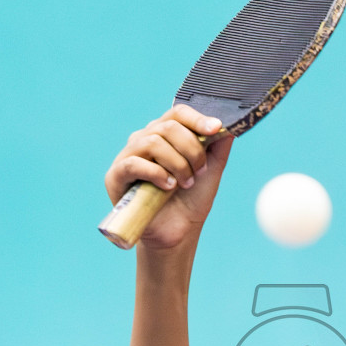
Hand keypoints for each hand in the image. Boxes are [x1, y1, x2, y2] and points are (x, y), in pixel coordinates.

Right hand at [103, 104, 233, 251]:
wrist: (179, 232)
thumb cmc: (191, 199)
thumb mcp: (211, 169)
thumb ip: (218, 145)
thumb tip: (229, 122)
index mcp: (165, 134)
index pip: (178, 113)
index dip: (197, 119)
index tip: (215, 129)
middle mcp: (144, 140)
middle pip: (168, 126)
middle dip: (191, 149)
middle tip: (199, 171)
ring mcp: (128, 156)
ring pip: (153, 142)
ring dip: (176, 163)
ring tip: (185, 183)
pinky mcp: (115, 176)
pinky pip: (133, 163)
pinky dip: (156, 173)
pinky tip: (168, 186)